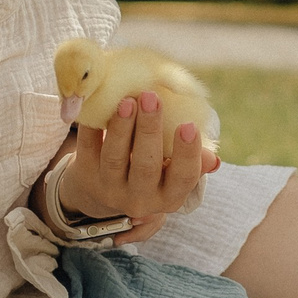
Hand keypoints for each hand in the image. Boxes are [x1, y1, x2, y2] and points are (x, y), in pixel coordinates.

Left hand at [62, 94, 218, 233]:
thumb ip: (194, 162)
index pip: (183, 178)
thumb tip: (212, 160)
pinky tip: (101, 102)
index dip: (187, 153)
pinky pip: (88, 147)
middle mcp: (140, 199)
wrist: (105, 187)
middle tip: (152, 98)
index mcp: (169, 197)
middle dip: (149, 130)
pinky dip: (93, 125)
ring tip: (127, 100)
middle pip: (145, 167)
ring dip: (121, 127)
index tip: (188, 124)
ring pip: (115, 158)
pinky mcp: (85, 174)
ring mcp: (109, 188)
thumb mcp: (174, 172)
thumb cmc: (152, 170)